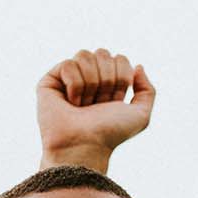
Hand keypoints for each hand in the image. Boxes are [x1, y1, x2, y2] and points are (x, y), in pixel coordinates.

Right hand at [36, 49, 154, 172]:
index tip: (114, 102)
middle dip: (106, 80)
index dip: (121, 79)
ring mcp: (67, 79)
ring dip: (90, 83)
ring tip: (84, 105)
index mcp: (108, 83)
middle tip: (98, 104)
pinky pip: (67, 64)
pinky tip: (71, 102)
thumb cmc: (111, 133)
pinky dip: (74, 86)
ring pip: (84, 55)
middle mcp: (88, 78)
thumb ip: (148, 90)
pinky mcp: (49, 82)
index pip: (120, 58)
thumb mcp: (141, 115)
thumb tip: (137, 65)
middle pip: (103, 53)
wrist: (86, 144)